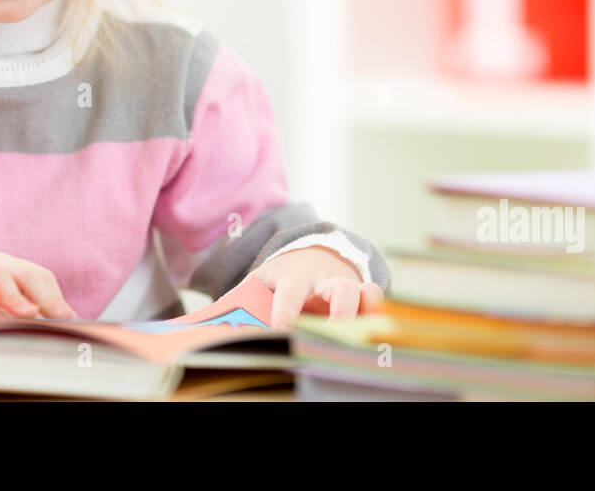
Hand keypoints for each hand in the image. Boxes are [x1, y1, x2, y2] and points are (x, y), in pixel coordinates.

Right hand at [0, 250, 77, 318]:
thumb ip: (16, 313)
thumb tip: (50, 329)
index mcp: (5, 266)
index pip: (36, 274)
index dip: (53, 295)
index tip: (68, 317)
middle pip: (22, 271)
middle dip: (43, 294)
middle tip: (58, 316)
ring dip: (12, 294)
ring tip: (26, 314)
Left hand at [251, 246, 383, 329]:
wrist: (312, 254)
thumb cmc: (282, 277)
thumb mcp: (260, 281)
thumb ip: (241, 300)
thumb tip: (212, 323)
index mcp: (296, 276)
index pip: (291, 292)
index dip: (287, 311)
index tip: (281, 330)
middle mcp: (327, 281)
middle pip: (341, 290)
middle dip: (340, 312)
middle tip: (334, 334)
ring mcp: (349, 287)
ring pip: (366, 294)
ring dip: (367, 314)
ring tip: (365, 339)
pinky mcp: (363, 296)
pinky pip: (378, 303)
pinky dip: (382, 317)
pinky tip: (377, 340)